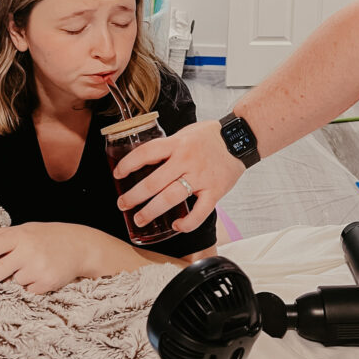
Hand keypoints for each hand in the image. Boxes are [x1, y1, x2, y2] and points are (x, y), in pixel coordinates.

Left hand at [0, 222, 92, 293]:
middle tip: (5, 269)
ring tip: (29, 268)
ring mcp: (36, 268)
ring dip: (14, 281)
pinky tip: (41, 275)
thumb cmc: (45, 236)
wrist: (80, 245)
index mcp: (17, 236)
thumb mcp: (20, 230)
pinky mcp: (46, 284)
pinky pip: (25, 293)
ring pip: (8, 285)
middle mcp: (25, 251)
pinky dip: (29, 287)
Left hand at [113, 120, 243, 231]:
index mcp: (177, 144)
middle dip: (134, 196)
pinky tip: (176, 225)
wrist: (241, 137)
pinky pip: (199, 212)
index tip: (118, 174)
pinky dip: (187, 222)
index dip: (128, 164)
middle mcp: (186, 160)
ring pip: (171, 198)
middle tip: (123, 204)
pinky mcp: (215, 191)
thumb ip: (168, 147)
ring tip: (140, 219)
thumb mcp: (185, 133)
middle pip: (153, 182)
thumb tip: (146, 160)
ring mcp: (201, 177)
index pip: (146, 153)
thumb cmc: (210, 136)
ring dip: (152, 211)